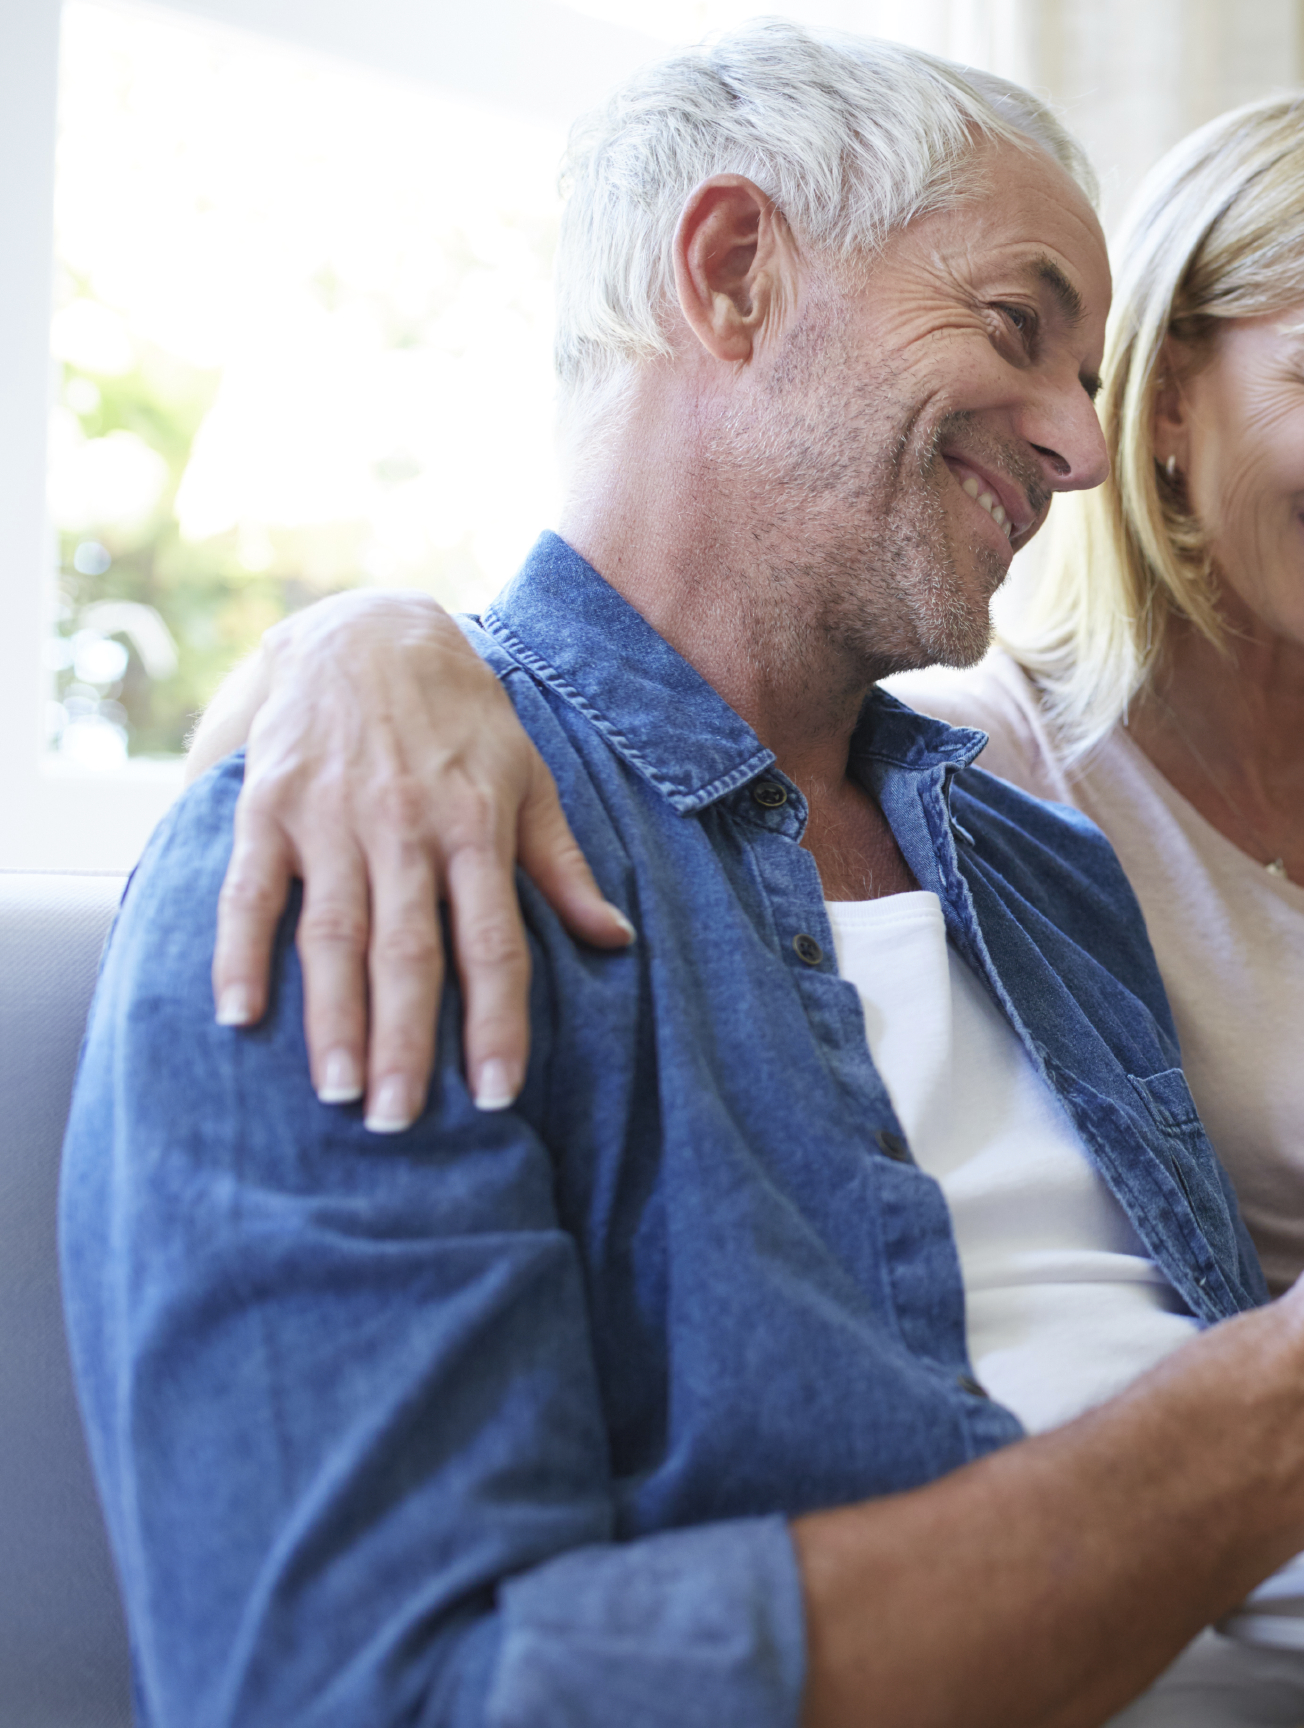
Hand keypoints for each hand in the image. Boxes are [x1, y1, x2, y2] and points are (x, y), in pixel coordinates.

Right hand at [205, 591, 631, 1129]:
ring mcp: (332, 819)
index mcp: (475, 830)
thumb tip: (614, 941)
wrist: (368, 630)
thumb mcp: (529, 779)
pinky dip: (238, 952)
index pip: (493, 946)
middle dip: (406, 1044)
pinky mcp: (269, 806)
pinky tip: (238, 1015)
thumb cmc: (463, 720)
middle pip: (408, 955)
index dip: (497, 1023)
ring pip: (332, 935)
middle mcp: (404, 831)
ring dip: (332, 1018)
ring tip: (337, 1093)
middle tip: (401, 1123)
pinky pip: (249, 890)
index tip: (497, 1096)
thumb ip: (561, 867)